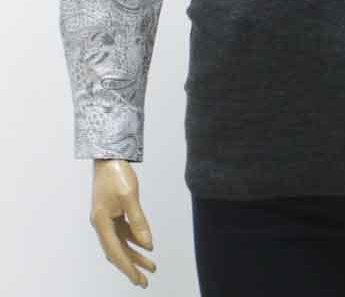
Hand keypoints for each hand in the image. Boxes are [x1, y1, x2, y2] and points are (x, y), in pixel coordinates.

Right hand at [89, 159, 156, 287]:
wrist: (108, 155)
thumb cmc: (117, 173)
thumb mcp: (130, 196)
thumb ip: (138, 221)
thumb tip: (147, 244)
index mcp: (101, 222)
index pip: (114, 251)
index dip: (127, 267)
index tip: (138, 280)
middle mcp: (101, 223)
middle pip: (116, 251)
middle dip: (131, 266)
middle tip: (145, 281)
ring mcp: (106, 218)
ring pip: (120, 243)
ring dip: (134, 255)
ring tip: (150, 266)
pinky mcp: (112, 212)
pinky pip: (123, 232)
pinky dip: (133, 240)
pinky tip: (145, 246)